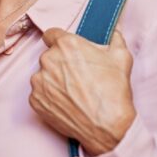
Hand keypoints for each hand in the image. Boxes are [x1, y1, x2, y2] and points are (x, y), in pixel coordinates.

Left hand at [29, 27, 136, 155]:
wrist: (107, 126)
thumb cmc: (113, 91)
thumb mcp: (121, 57)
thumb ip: (115, 38)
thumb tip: (114, 30)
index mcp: (66, 44)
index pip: (51, 34)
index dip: (59, 41)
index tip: (65, 50)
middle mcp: (48, 60)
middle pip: (49, 56)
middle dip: (60, 63)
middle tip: (76, 75)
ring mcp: (39, 81)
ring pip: (43, 75)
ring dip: (53, 80)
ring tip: (72, 92)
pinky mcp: (35, 100)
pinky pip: (39, 93)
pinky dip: (49, 97)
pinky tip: (66, 102)